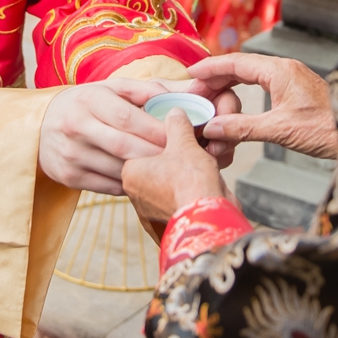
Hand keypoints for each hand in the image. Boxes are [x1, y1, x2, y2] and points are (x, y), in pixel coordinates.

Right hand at [37, 79, 172, 194]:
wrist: (40, 126)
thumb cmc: (88, 103)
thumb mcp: (113, 89)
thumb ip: (151, 90)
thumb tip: (192, 91)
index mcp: (89, 100)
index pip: (128, 118)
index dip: (157, 130)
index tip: (181, 137)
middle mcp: (76, 126)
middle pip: (125, 147)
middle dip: (156, 154)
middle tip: (181, 159)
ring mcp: (71, 154)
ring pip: (118, 170)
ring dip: (147, 173)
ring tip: (169, 172)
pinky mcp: (69, 177)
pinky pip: (109, 187)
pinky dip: (131, 185)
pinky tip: (145, 181)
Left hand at [122, 111, 229, 229]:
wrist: (208, 219)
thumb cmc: (191, 181)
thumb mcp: (183, 142)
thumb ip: (176, 125)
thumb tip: (175, 113)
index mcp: (130, 172)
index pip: (138, 147)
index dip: (159, 138)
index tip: (175, 135)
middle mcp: (134, 194)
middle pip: (152, 167)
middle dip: (169, 159)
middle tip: (188, 150)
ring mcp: (149, 212)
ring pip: (164, 185)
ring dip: (178, 177)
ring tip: (197, 168)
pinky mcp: (165, 224)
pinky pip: (174, 202)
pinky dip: (184, 194)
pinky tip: (198, 186)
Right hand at [189, 53, 337, 160]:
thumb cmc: (327, 128)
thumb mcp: (280, 130)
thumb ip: (243, 128)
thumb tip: (213, 128)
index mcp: (279, 71)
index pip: (236, 63)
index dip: (211, 68)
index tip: (191, 74)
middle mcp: (285, 69)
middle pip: (241, 67)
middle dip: (216, 78)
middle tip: (195, 93)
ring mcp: (291, 78)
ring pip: (252, 75)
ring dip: (229, 85)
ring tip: (210, 99)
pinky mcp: (296, 90)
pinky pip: (262, 83)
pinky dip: (244, 91)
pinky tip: (235, 102)